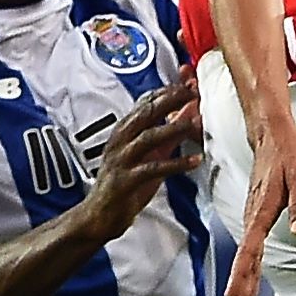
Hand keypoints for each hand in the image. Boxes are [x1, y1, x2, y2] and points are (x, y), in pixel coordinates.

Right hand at [80, 74, 202, 241]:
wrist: (99, 215)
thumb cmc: (126, 185)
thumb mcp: (150, 154)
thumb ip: (169, 133)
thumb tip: (191, 112)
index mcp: (124, 131)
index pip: (146, 102)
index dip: (168, 89)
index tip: (188, 80)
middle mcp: (121, 141)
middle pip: (146, 112)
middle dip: (170, 99)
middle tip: (193, 92)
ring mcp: (122, 160)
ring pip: (148, 137)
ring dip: (174, 128)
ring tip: (195, 124)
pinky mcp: (126, 180)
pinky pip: (154, 168)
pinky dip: (177, 164)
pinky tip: (195, 161)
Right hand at [222, 114, 295, 295]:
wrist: (272, 133)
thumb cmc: (291, 153)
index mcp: (262, 212)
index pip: (250, 250)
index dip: (243, 275)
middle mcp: (253, 217)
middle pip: (245, 259)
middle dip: (238, 288)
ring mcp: (253, 216)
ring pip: (247, 255)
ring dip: (242, 281)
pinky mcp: (257, 214)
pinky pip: (251, 246)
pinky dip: (249, 266)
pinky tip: (251, 281)